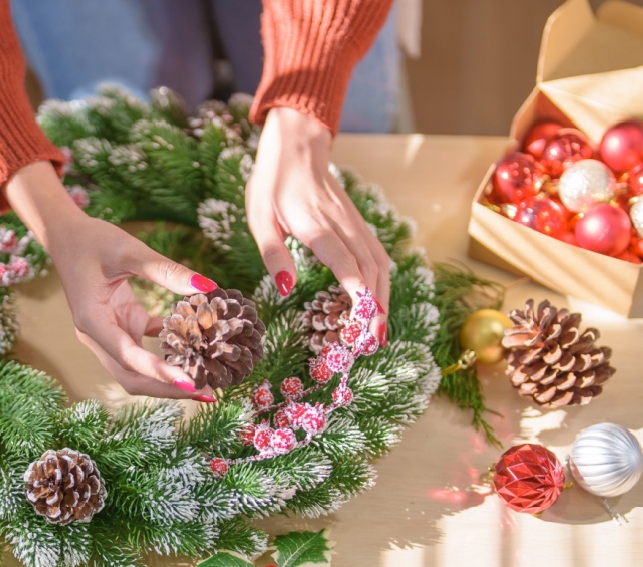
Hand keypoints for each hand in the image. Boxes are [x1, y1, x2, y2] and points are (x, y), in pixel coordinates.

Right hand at [6, 162, 217, 399]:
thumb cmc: (91, 239)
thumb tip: (205, 286)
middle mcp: (98, 335)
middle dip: (166, 387)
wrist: (66, 234)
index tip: (190, 382)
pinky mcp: (121, 324)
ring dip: (168, 375)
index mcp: (93, 321)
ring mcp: (109, 333)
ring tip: (205, 378)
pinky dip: (169, 350)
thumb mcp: (129, 250)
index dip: (158, 372)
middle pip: (132, 376)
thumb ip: (165, 269)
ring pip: (138, 368)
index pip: (128, 358)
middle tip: (206, 390)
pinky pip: (146, 346)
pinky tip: (197, 350)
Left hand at [246, 107, 390, 343]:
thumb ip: (273, 254)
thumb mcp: (259, 218)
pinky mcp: (360, 225)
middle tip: (372, 343)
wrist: (298, 147)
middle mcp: (341, 224)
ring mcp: (355, 223)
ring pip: (379, 264)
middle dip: (373, 307)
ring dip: (383, 299)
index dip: (355, 286)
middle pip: (368, 267)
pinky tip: (378, 305)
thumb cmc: (272, 185)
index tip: (364, 315)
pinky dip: (382, 284)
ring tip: (379, 333)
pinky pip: (378, 256)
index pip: (341, 257)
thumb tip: (284, 288)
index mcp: (313, 222)